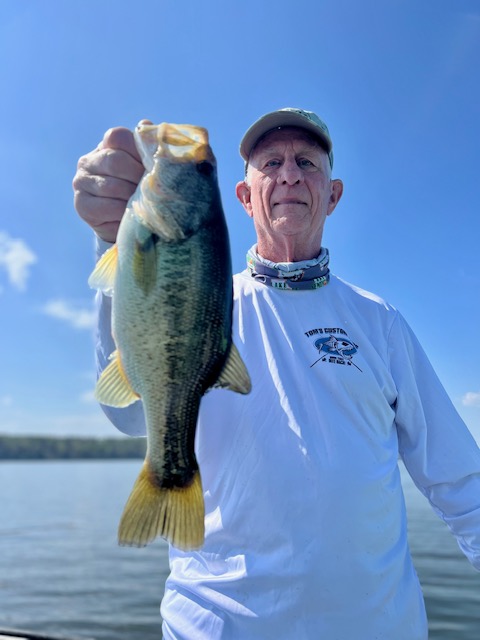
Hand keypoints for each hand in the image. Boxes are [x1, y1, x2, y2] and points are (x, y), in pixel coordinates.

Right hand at [73, 123, 148, 242]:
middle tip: (152, 189)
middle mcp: (89, 161)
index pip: (117, 136)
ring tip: (145, 203)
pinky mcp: (82, 205)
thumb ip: (147, 148)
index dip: (137, 150)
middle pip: (115, 161)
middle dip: (137, 176)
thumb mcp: (145, 168)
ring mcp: (82, 182)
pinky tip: (132, 213)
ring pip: (111, 186)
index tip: (152, 166)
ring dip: (132, 196)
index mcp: (106, 146)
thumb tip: (146, 123)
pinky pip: (107, 207)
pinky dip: (124, 211)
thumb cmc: (139, 189)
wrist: (124, 221)